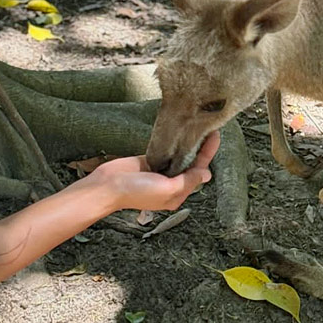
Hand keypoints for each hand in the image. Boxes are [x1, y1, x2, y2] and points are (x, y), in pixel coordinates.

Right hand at [93, 131, 219, 212]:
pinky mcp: (150, 161)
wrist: (107, 185)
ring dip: (189, 144)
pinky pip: (166, 151)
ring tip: (198, 128)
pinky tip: (180, 133)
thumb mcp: (167, 189)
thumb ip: (188, 181)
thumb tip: (206, 174)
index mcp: (177, 194)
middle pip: (191, 164)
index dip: (207, 155)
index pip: (198, 173)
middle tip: (210, 129)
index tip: (215, 137)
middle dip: (201, 149)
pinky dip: (174, 143)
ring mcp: (160, 172)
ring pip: (180, 157)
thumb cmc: (135, 192)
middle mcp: (171, 184)